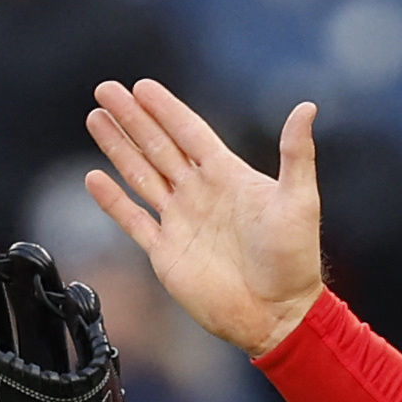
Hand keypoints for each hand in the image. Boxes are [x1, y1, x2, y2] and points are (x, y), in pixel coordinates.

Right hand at [85, 80, 324, 356]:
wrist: (277, 314)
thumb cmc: (294, 260)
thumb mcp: (299, 200)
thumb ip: (296, 153)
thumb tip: (307, 106)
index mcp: (228, 176)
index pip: (190, 132)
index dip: (166, 109)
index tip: (142, 86)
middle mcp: (200, 193)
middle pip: (158, 146)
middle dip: (131, 118)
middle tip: (106, 90)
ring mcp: (180, 221)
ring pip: (140, 175)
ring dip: (117, 147)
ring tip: (96, 118)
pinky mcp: (166, 252)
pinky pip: (133, 220)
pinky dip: (112, 200)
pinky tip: (94, 178)